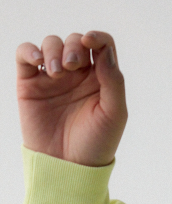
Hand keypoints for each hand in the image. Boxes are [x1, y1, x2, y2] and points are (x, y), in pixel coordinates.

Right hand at [15, 31, 127, 166]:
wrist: (67, 167)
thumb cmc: (96, 143)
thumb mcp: (114, 114)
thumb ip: (113, 81)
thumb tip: (104, 50)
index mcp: (101, 79)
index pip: (102, 45)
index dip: (97, 37)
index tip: (90, 42)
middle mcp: (78, 75)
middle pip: (76, 41)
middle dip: (74, 47)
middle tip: (72, 66)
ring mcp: (53, 77)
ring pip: (52, 43)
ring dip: (53, 50)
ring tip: (55, 73)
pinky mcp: (30, 83)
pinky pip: (26, 54)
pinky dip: (30, 50)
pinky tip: (38, 60)